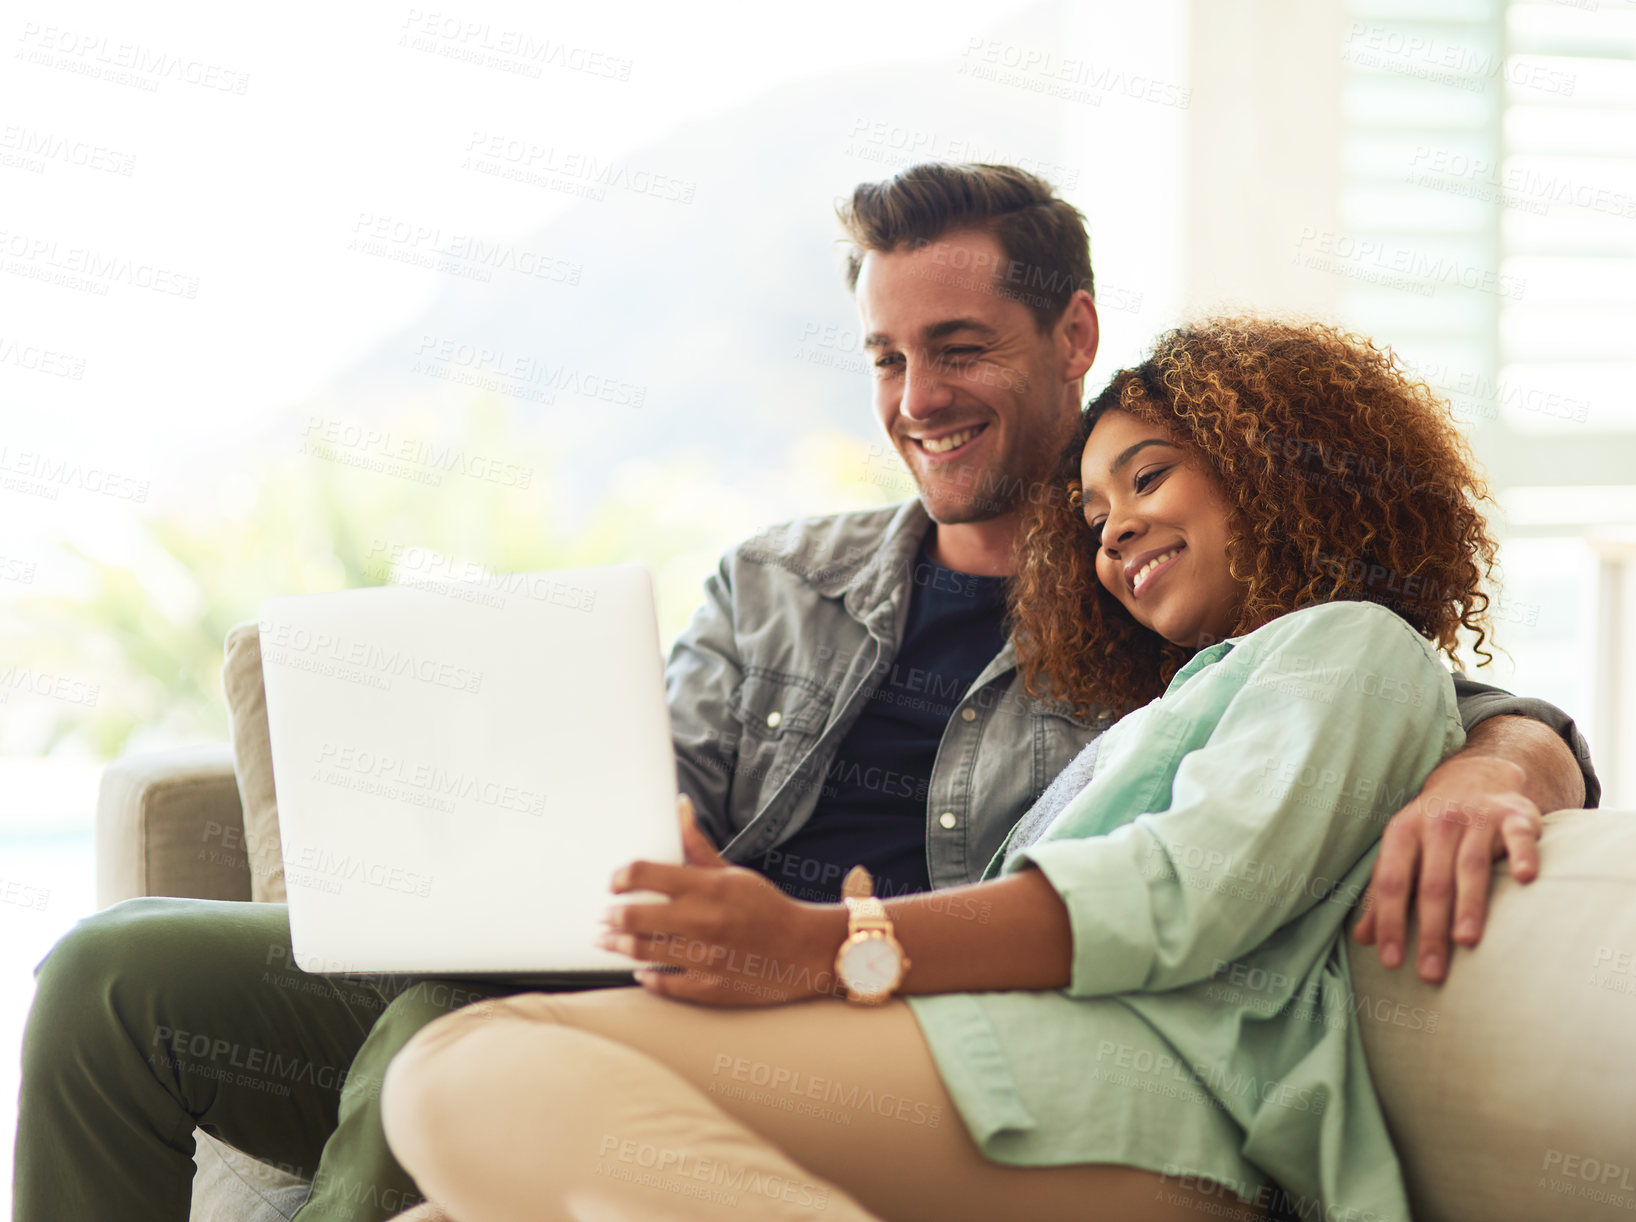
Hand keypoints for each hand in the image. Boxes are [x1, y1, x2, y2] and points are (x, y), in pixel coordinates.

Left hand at [600, 796, 847, 1005]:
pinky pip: (665, 984)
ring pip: (641, 952)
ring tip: (607, 941)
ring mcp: (705, 957)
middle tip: (604, 916)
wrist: (805, 950)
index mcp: (707, 887)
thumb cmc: (766, 907)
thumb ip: (697, 846)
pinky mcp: (710, 987)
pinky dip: (647, 977)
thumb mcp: (733, 873)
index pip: (644, 873)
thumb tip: (679, 806)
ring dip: (617, 946)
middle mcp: (702, 921)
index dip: (620, 877)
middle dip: (610, 917)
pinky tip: (639, 971)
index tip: (614, 883)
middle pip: (632, 917)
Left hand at [1353, 753, 1542, 982]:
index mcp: (1403, 832)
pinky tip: (1525, 879)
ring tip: (1465, 941)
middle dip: (1429, 929)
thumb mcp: (1402, 852)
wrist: (1476, 777)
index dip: (1389, 922)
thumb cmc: (1433, 829)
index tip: (1391, 961)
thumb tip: (1361, 939)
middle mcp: (1437, 822)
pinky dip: (1522, 856)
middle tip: (1430, 973)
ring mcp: (1476, 817)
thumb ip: (1384, 894)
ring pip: (1470, 865)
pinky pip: (1518, 837)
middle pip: (1431, 882)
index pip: (1392, 882)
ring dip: (1469, 904)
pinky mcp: (1514, 816)